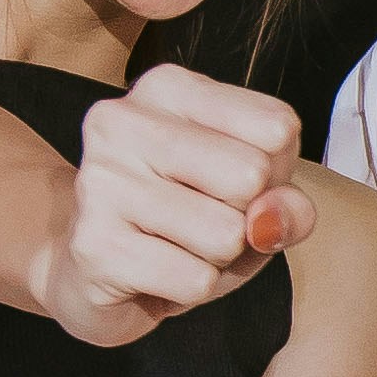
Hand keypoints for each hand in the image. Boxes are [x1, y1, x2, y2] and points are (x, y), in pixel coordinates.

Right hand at [28, 64, 316, 344]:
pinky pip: (195, 280)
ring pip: (226, 235)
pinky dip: (191, 288)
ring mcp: (102, 180)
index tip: (229, 181)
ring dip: (218, 259)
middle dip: (244, 217)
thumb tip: (270, 220)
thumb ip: (286, 202)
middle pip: (251, 176)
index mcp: (167, 88)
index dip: (276, 172)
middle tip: (201, 220)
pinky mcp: (94, 244)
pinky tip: (156, 272)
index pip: (277, 126)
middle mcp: (124, 120)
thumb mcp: (250, 199)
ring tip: (177, 247)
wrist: (90, 275)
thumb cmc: (184, 223)